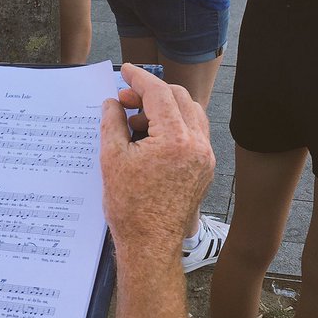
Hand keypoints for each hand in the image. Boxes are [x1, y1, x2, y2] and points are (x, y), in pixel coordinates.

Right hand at [100, 63, 214, 266]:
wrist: (150, 246)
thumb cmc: (130, 208)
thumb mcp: (112, 159)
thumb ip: (112, 122)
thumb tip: (113, 102)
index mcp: (176, 140)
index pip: (159, 93)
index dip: (139, 79)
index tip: (126, 71)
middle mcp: (198, 145)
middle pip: (178, 98)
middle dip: (151, 93)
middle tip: (125, 100)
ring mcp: (205, 157)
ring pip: (190, 113)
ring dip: (164, 109)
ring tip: (135, 123)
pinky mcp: (205, 169)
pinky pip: (193, 134)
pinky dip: (174, 126)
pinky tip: (151, 138)